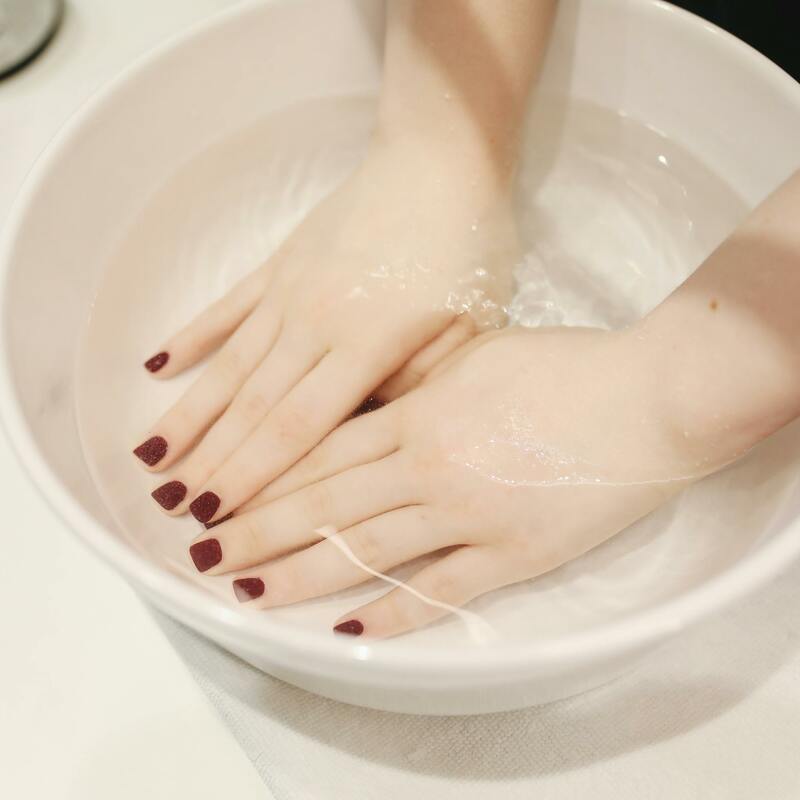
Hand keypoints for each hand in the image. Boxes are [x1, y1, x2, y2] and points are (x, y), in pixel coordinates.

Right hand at [134, 141, 517, 522]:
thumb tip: (369, 436)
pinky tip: (158, 366)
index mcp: (368, 346)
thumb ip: (417, 385)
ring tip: (150, 457)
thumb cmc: (468, 247)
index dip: (253, 477)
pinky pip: (228, 307)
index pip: (298, 427)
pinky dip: (193, 337)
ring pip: (230, 364)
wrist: (442, 157)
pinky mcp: (280, 262)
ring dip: (190, 414)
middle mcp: (316, 322)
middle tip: (170, 508)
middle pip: (254, 406)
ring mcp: (290, 290)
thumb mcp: (470, 326)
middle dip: (211, 462)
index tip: (215, 516)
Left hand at [186, 325, 709, 637]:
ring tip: (248, 593)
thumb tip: (376, 401)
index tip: (221, 493)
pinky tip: (349, 631)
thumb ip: (421, 382)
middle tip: (205, 551)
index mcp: (419, 411)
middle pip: (325, 500)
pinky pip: (440, 590)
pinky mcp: (511, 553)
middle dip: (257, 527)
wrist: (645, 395)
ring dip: (299, 573)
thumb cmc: (564, 365)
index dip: (264, 474)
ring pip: (364, 548)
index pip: (321, 449)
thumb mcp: (479, 354)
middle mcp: (428, 464)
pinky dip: (393, 613)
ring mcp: (467, 512)